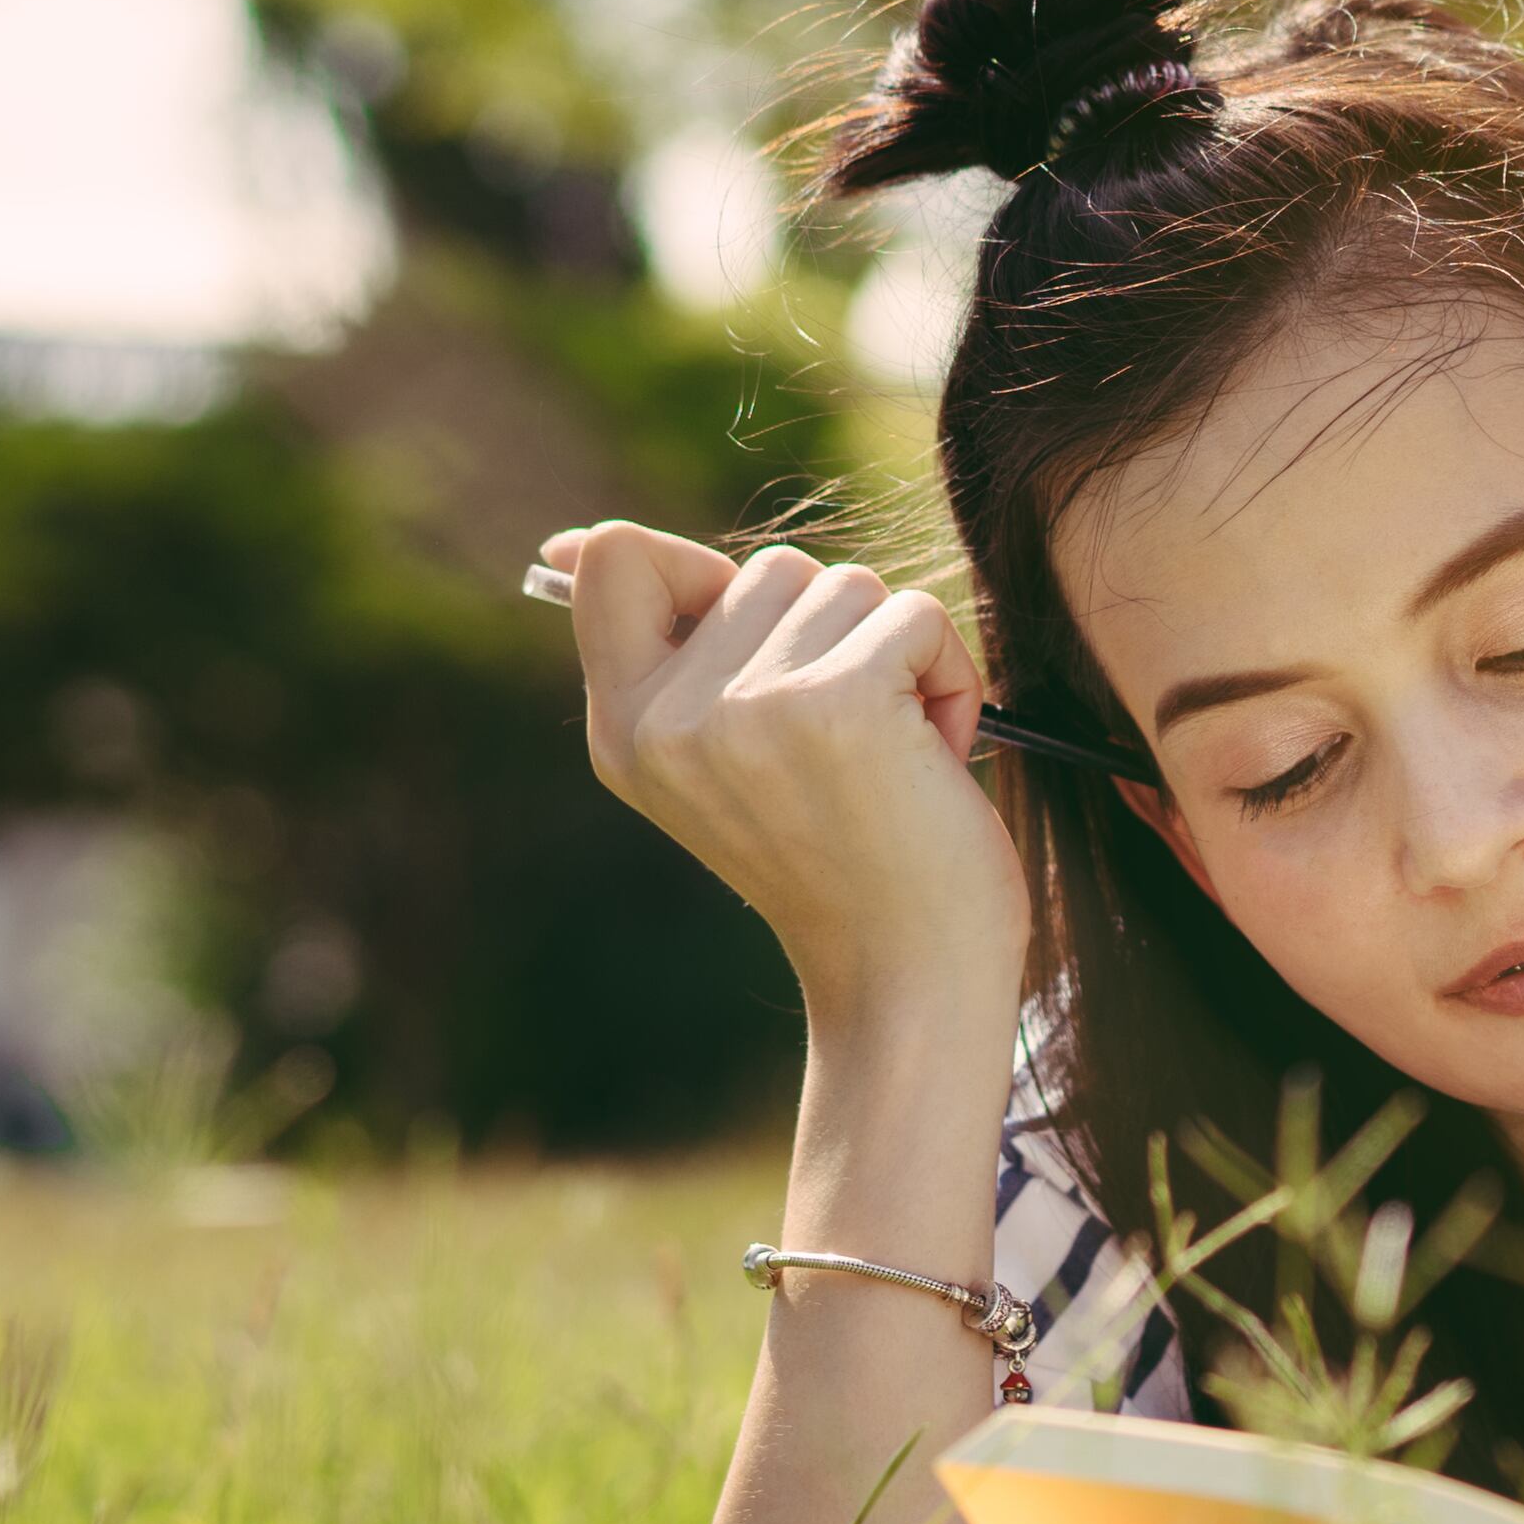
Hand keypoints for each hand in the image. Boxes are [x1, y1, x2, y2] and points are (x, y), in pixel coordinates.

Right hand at [545, 523, 1028, 1019]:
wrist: (908, 982)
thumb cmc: (842, 863)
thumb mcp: (718, 763)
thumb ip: (678, 656)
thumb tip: (572, 541)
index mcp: (623, 730)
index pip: (616, 557)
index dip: (699, 567)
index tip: (750, 637)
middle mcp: (668, 718)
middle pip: (769, 565)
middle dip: (835, 636)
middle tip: (848, 744)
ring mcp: (748, 709)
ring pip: (848, 584)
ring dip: (898, 658)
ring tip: (895, 754)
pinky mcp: (837, 702)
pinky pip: (917, 615)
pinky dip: (952, 676)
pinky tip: (938, 756)